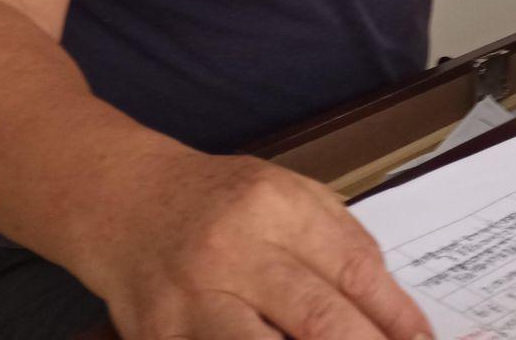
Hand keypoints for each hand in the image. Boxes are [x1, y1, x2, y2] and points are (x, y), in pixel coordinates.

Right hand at [72, 145, 431, 339]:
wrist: (117, 198)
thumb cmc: (211, 199)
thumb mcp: (280, 190)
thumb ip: (336, 234)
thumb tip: (391, 303)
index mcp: (273, 203)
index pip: (354, 269)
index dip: (397, 316)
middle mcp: (234, 247)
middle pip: (320, 318)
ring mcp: (193, 297)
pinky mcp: (161, 335)